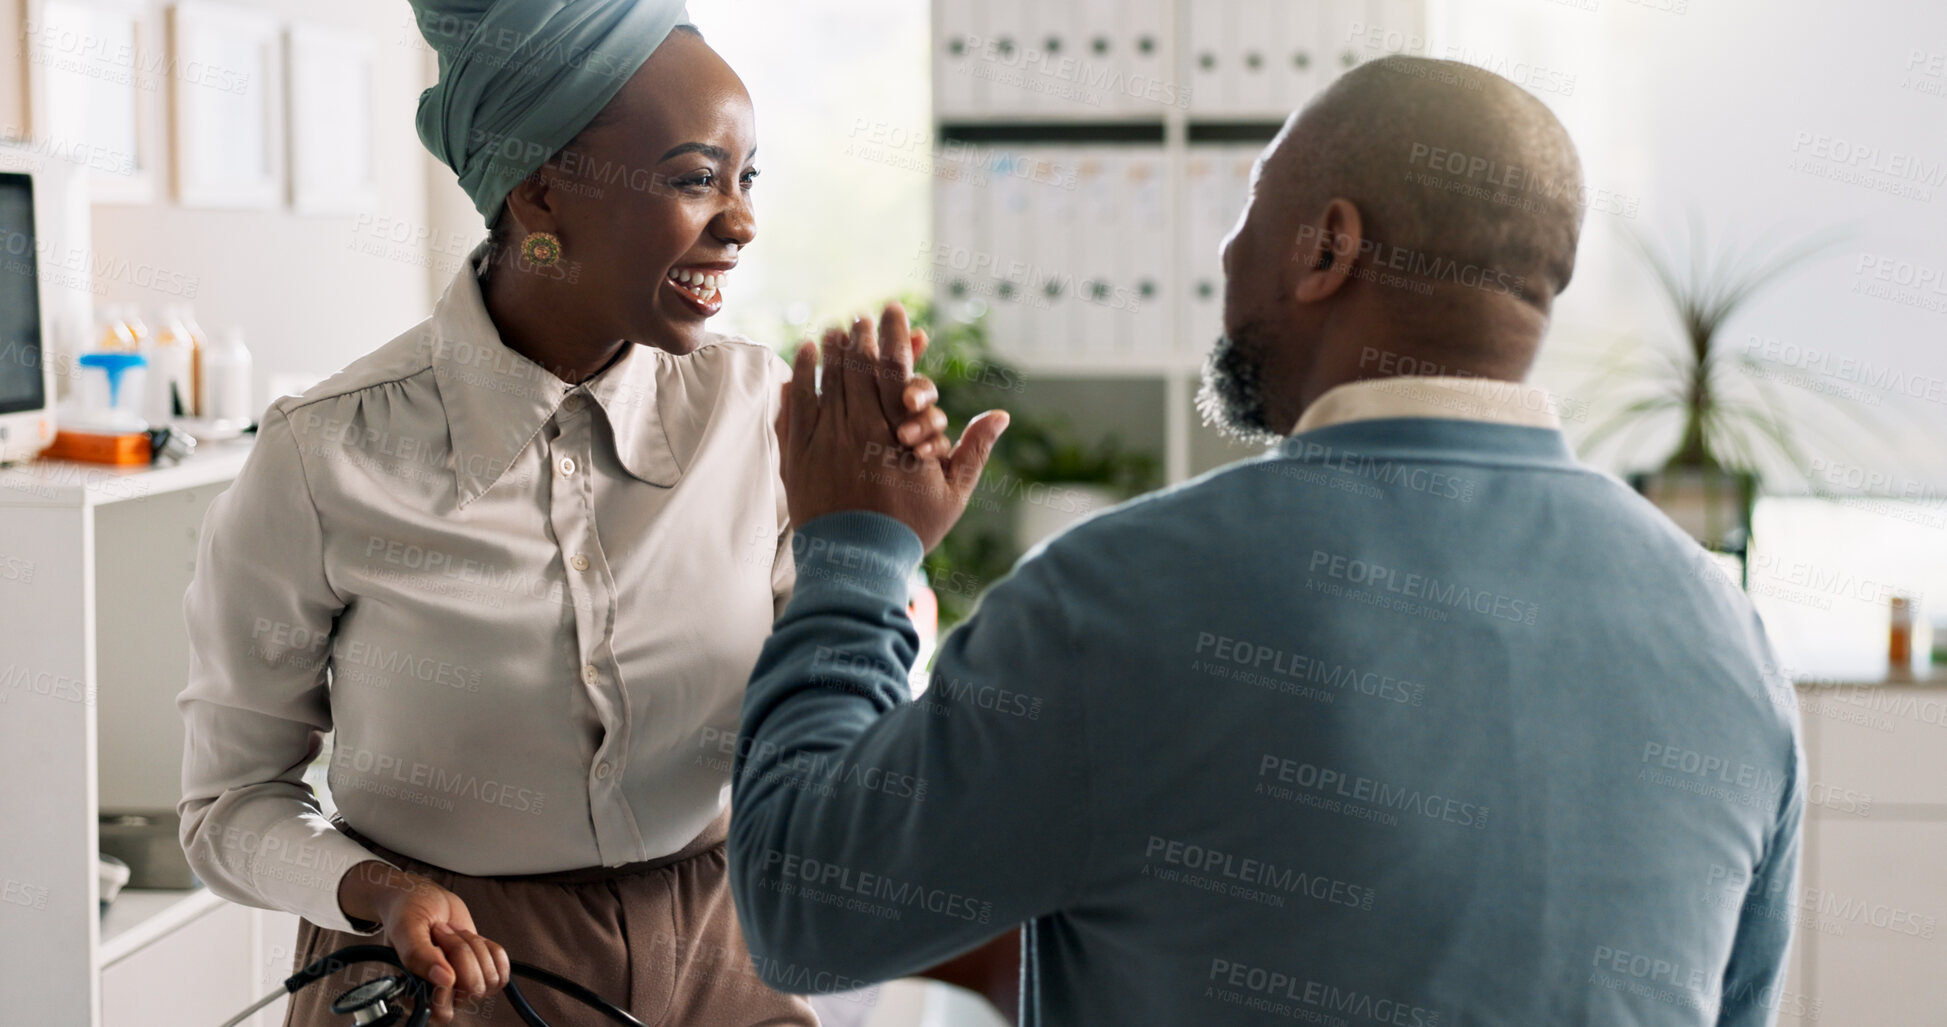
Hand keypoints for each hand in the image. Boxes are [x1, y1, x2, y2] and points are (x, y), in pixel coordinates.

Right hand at [340, 860, 509, 1024]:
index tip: (437, 948)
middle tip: (443, 933)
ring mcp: (463, 985)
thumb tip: (445, 980)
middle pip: (473, 989)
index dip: (449, 981)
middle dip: (462, 952)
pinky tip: (472, 939)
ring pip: (490, 979)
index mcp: (415, 994)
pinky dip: (492, 949)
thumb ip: (419, 956)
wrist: (425, 899)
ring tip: (454, 934)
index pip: (443, 1011)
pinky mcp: (481, 973)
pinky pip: (503, 971)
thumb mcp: (407, 929)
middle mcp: (440, 995)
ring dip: (475, 948)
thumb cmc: (409, 913)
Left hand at [776, 302, 1008, 551]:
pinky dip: (800, 376)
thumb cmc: (909, 532)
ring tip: (834, 330)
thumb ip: (974, 449)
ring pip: (826, 380)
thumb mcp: (952, 494)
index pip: (895, 368)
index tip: (893, 311)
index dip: (894, 335)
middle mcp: (858, 427)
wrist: (856, 566)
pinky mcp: (797, 454)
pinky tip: (803, 359)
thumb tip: (1001, 415)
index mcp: (896, 431)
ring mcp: (824, 439)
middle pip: (857, 368)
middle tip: (861, 317)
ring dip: (831, 351)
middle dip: (860, 337)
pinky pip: (796, 404)